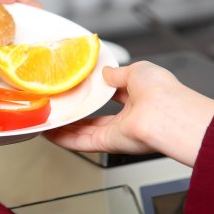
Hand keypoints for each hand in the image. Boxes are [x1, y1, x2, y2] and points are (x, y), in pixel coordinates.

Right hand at [44, 61, 213, 166]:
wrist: (165, 113)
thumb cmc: (161, 91)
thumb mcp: (138, 70)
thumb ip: (118, 73)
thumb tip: (105, 71)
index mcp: (140, 100)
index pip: (114, 97)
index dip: (97, 93)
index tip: (80, 89)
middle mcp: (129, 119)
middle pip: (96, 119)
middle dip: (77, 115)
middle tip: (59, 107)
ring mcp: (117, 132)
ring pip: (85, 132)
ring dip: (65, 128)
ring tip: (47, 120)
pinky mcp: (107, 144)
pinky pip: (81, 142)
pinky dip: (64, 139)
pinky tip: (49, 133)